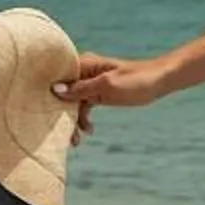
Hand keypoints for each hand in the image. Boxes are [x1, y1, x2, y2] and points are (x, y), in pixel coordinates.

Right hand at [53, 52, 170, 141]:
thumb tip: (55, 89)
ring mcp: (91, 83)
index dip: (48, 94)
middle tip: (65, 136)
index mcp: (83, 64)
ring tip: (76, 140)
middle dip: (62, 115)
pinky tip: (89, 130)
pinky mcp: (99, 93)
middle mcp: (83, 72)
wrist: (160, 81)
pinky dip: (84, 119)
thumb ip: (81, 89)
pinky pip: (84, 106)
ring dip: (73, 121)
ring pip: (73, 103)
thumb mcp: (107, 86)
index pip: (58, 78)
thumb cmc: (136, 80)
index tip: (44, 114)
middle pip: (64, 94)